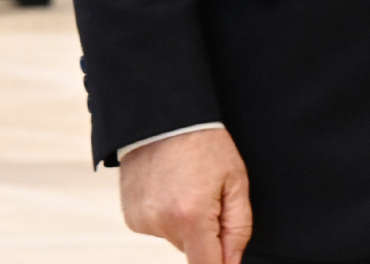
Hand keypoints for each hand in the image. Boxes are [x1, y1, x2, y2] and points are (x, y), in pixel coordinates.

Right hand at [118, 128, 252, 263]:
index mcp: (191, 217)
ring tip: (189, 186)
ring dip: (186, 223)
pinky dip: (168, 216)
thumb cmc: (206, 145)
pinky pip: (159, 228)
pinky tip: (171, 189)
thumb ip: (238, 227)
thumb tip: (231, 263)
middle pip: (193, 250)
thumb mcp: (236, 180)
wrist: (163, 119)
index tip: (226, 260)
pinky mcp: (131, 218)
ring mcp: (142, 223)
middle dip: (207, 233)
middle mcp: (161, 225)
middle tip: (211, 196)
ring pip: (176, 238)